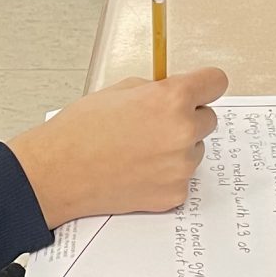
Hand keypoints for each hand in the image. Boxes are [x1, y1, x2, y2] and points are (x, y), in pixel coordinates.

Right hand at [8, 68, 227, 228]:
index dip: (205, 86)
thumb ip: (156, 90)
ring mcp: (181, 167)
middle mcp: (183, 132)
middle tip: (154, 125)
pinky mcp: (174, 194)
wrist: (58, 172)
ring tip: (139, 151)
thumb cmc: (81, 130)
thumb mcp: (119, 91)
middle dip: (187, 119)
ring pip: (194, 150)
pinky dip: (165, 175)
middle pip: (208, 120)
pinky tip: (138, 171)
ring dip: (176, 148)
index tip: (201, 89)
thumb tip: (174, 94)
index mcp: (172, 99)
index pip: (216, 82)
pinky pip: (181, 177)